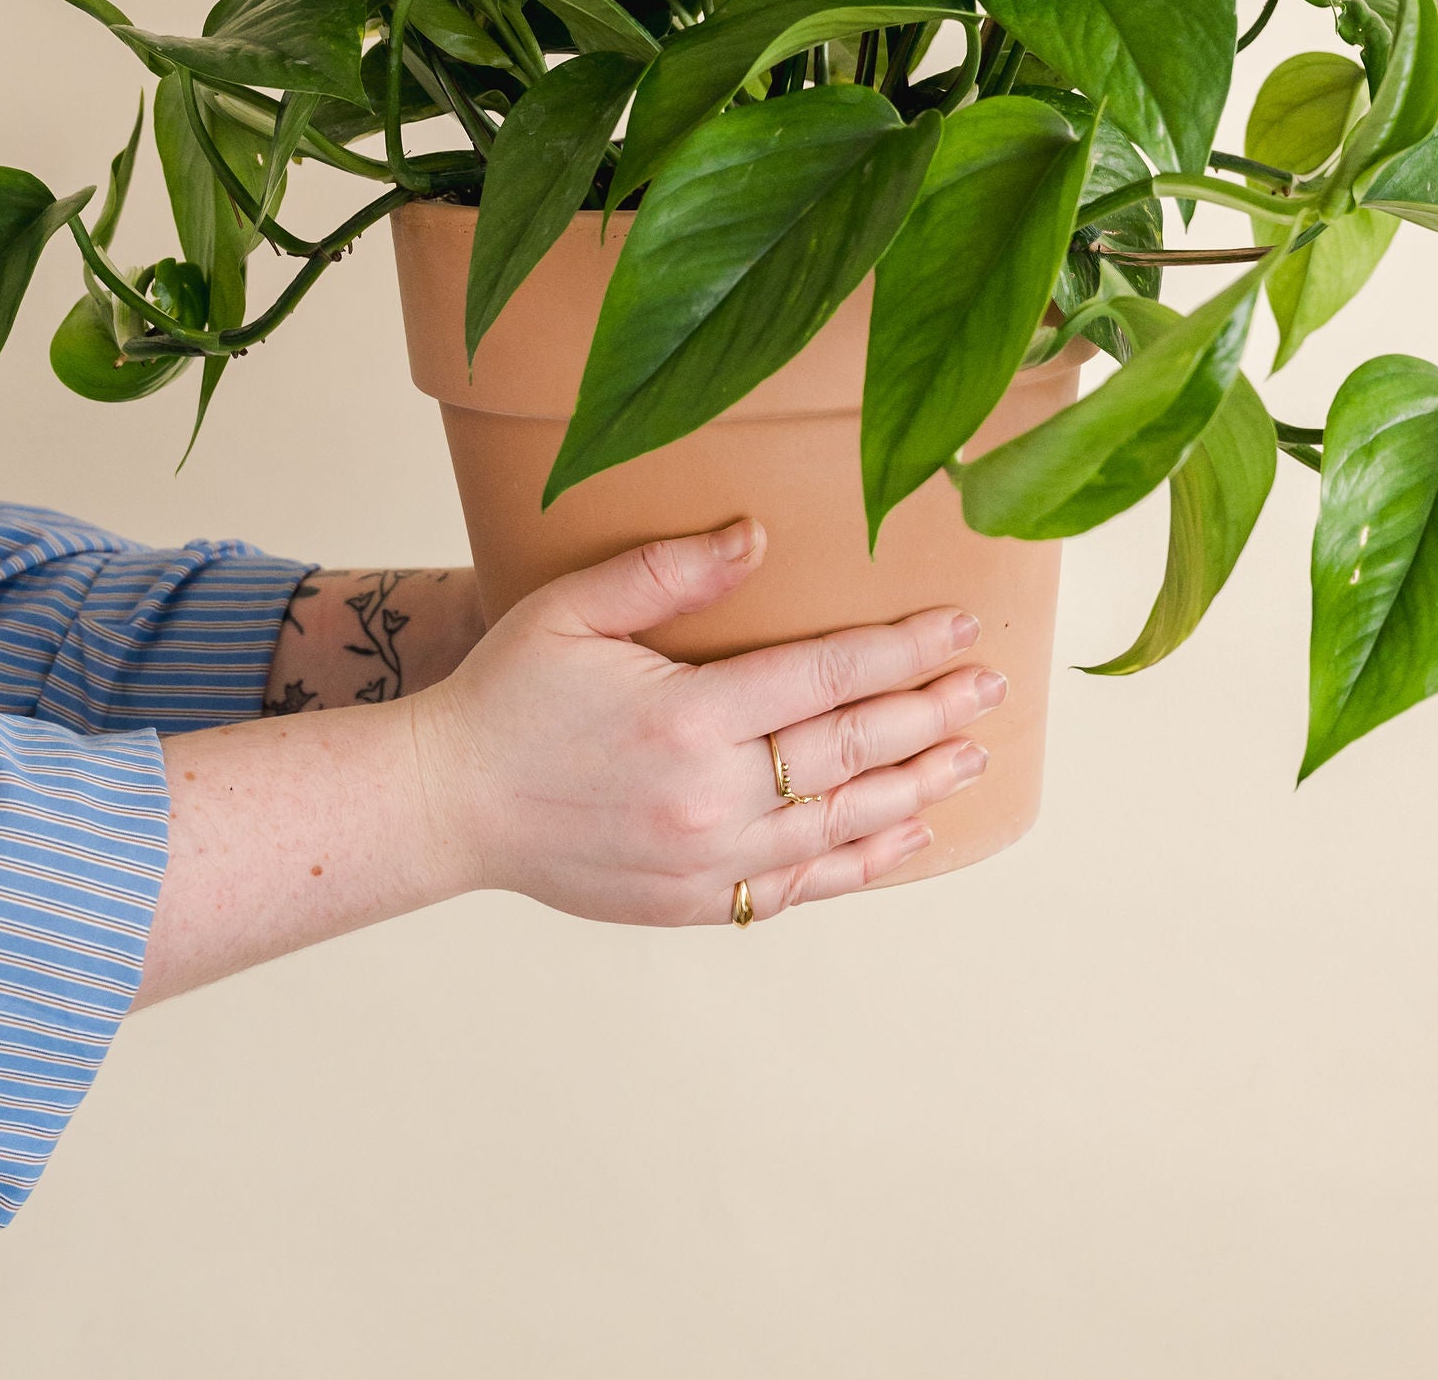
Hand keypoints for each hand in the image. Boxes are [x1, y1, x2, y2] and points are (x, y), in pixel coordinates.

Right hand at [417, 518, 1003, 924]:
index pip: (825, 677)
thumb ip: (667, 572)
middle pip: (850, 751)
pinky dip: (861, 862)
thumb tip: (757, 535)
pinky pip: (800, 886)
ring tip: (970, 759)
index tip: (959, 628)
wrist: (447, 807)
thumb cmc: (508, 696)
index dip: (901, 650)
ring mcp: (706, 861)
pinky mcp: (694, 903)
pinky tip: (904, 835)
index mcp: (685, 717)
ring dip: (914, 790)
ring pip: (840, 825)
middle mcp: (708, 797)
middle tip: (990, 690)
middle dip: (931, 715)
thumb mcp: (572, 611)